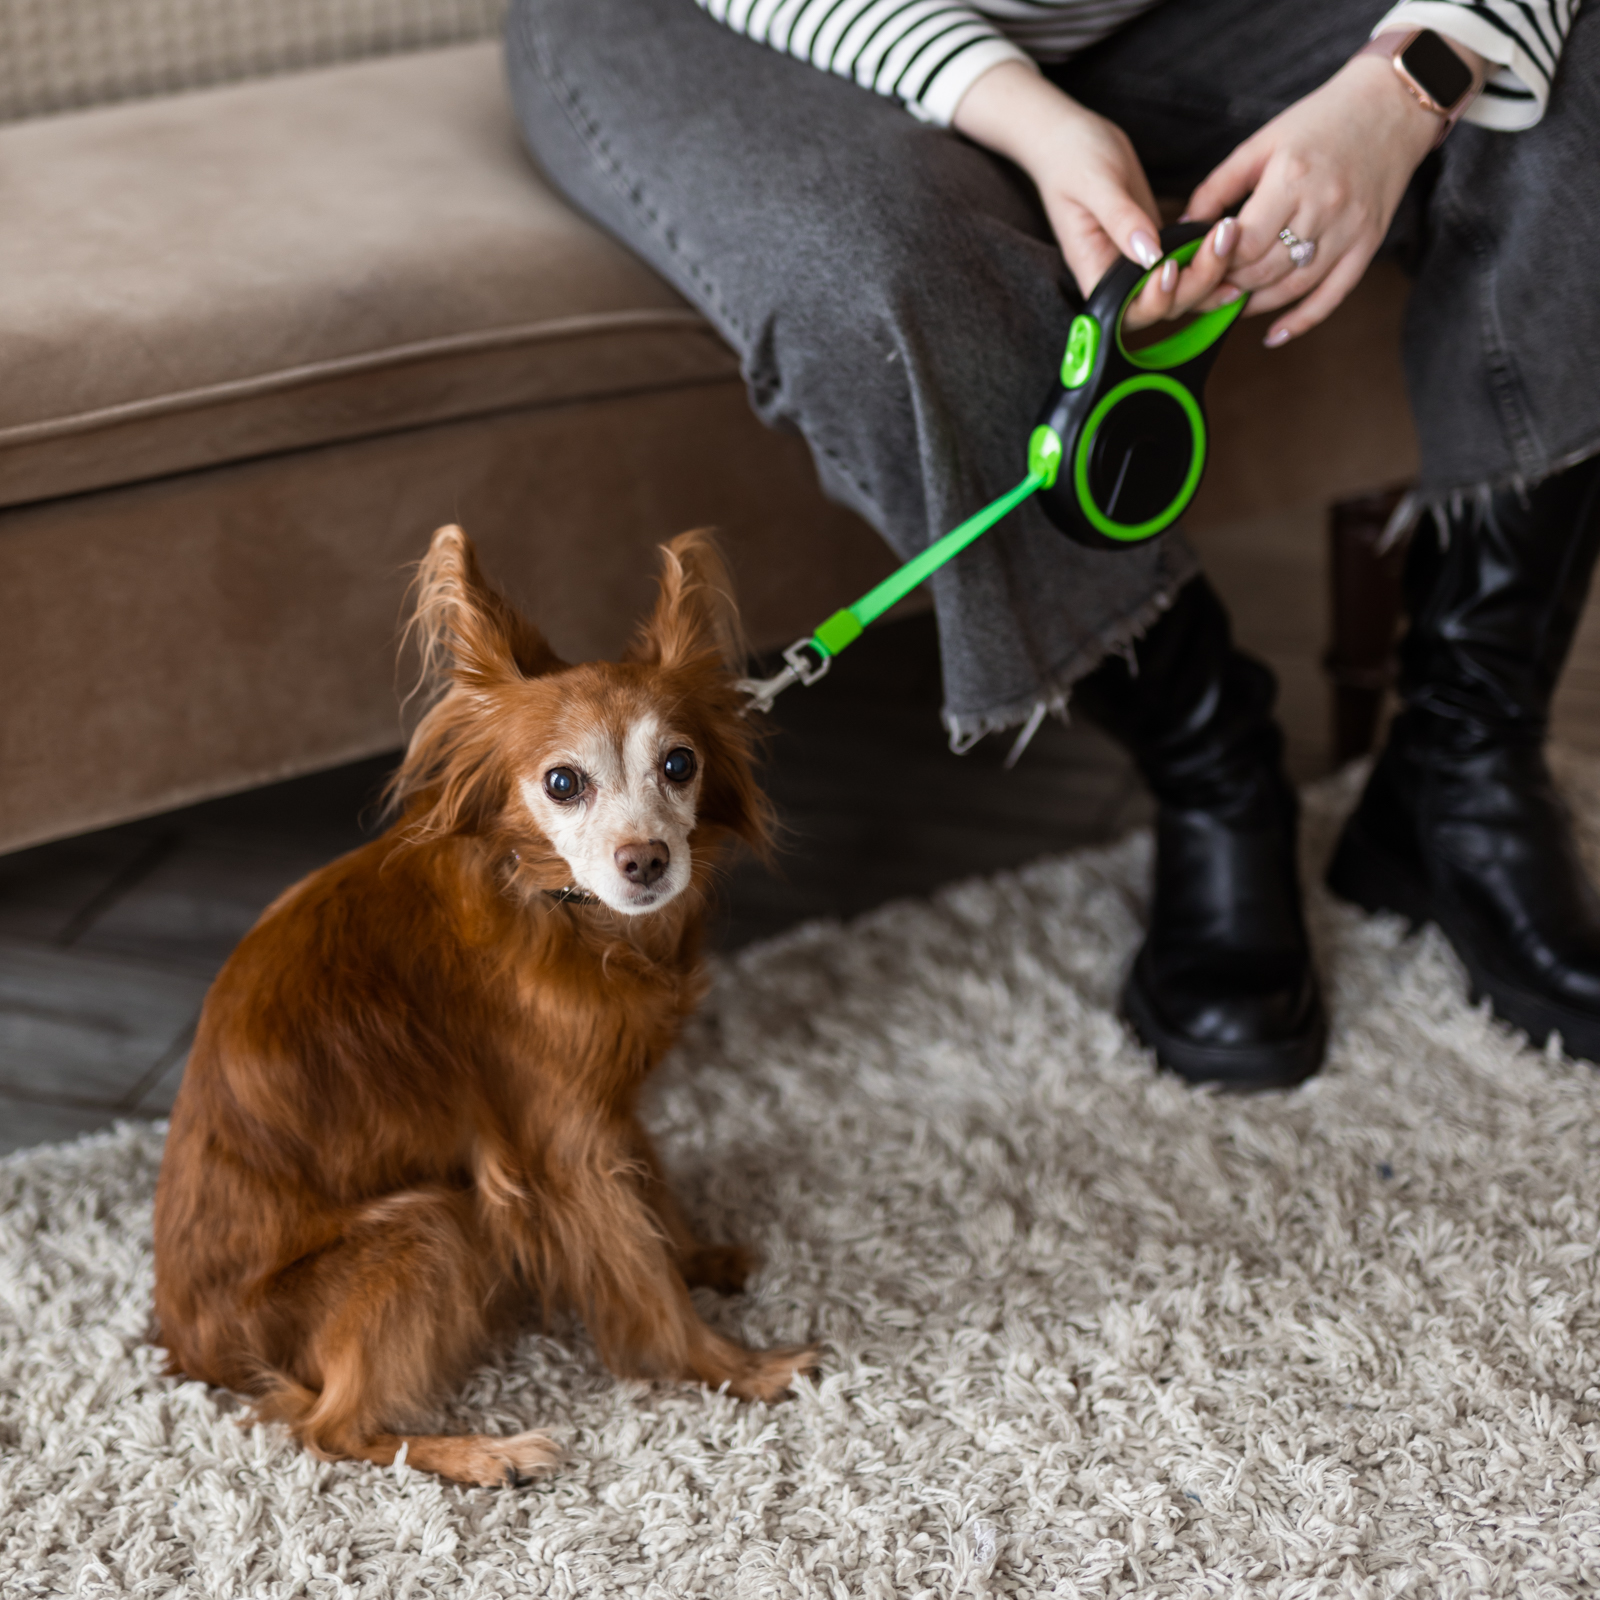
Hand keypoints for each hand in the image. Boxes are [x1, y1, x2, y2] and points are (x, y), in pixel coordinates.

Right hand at [953, 62, 1239, 330]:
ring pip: (1182, 291)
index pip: (1126, 310)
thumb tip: (1149, 255)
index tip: (1171, 266)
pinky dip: (1211, 261)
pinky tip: (1235, 243)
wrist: (1072, 138)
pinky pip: (1188, 266)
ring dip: (1211, 273)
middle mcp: (1117, 278)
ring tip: (1234, 237)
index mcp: (1094, 271)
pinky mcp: (1159, 246)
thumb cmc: (1072, 158)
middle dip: (1196, 282)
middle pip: (1163, 307)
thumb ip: (1122, 220)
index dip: (1154, 300)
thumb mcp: (1095, 183)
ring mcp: (1140, 264)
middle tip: (1222, 240)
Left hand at [1184, 47, 1482, 345]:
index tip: (1199, 267)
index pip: (1245, 243)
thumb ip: (1218, 186)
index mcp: (1292, 178)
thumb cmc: (1321, 121)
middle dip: (1231, 286)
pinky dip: (1301, 320)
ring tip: (1232, 306)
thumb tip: (1183, 227)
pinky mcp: (1368, 243)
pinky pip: (1333, 295)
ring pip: (1293, 287)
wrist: (1393, 105)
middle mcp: (1324, 207)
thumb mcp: (1262, 142)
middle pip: (1265, 270)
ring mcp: (1349, 230)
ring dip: (1257, 304)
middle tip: (1208, 292)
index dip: (1217, 262)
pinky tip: (1273, 335)